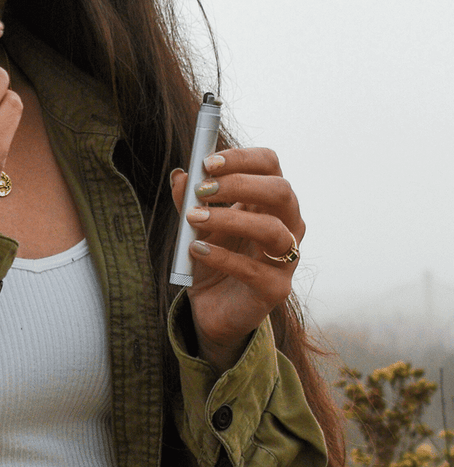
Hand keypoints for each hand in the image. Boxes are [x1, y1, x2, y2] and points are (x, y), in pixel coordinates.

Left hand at [170, 147, 304, 372]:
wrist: (213, 307)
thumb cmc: (212, 258)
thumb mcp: (195, 226)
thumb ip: (187, 202)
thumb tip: (179, 176)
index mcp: (269, 202)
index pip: (270, 165)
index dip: (242, 158)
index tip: (207, 162)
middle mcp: (287, 225)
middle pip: (280, 191)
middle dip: (239, 184)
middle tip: (202, 189)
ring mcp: (286, 258)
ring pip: (272, 229)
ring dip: (229, 218)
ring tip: (194, 218)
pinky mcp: (276, 289)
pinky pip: (253, 270)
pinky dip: (221, 256)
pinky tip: (195, 249)